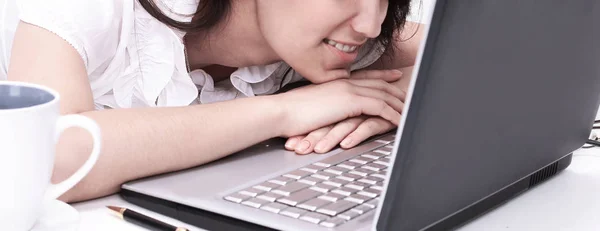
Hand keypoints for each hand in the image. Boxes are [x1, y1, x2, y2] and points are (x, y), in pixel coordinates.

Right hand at [275, 69, 403, 138]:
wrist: (282, 112)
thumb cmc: (290, 113)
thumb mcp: (311, 105)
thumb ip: (325, 105)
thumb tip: (328, 111)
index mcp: (335, 82)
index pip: (365, 76)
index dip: (382, 76)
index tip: (394, 76)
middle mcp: (345, 83)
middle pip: (379, 84)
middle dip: (397, 90)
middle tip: (411, 95)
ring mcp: (349, 90)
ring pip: (383, 94)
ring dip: (399, 104)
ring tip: (411, 112)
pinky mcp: (352, 102)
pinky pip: (380, 107)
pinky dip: (393, 114)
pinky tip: (400, 121)